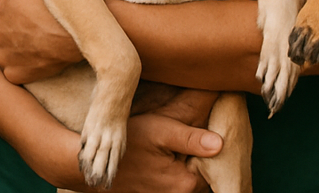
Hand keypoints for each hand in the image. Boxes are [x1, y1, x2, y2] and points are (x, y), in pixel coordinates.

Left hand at [0, 0, 82, 82]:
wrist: (82, 32)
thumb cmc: (58, 1)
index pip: (1, 9)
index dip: (16, 8)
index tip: (32, 9)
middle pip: (2, 30)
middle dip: (14, 27)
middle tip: (36, 25)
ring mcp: (8, 56)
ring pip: (6, 50)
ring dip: (16, 47)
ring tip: (37, 40)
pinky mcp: (17, 74)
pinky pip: (13, 71)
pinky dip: (21, 66)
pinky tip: (37, 56)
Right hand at [105, 89, 220, 192]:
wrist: (97, 165)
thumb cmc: (129, 144)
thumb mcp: (161, 131)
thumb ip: (191, 139)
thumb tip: (221, 143)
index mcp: (184, 182)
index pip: (213, 167)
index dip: (211, 149)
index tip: (205, 131)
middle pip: (202, 177)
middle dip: (200, 159)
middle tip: (190, 138)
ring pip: (188, 181)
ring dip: (188, 165)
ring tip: (176, 146)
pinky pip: (174, 186)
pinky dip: (175, 173)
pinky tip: (165, 157)